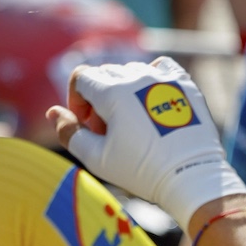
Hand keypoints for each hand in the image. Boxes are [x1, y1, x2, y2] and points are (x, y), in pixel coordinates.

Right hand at [48, 57, 245, 228]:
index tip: (87, 125)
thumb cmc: (142, 171)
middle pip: (104, 75)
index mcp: (113, 92)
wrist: (192, 178)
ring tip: (132, 123)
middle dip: (98, 100)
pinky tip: (151, 102)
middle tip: (109, 131)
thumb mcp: (96, 158)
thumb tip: (53, 112)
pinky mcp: (185, 85)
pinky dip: (151, 79)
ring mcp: (163, 79)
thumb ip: (69, 132)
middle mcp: (138, 77)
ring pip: (131, 72)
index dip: (76, 101)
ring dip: (124, 92)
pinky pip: (160, 67)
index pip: (81, 77)